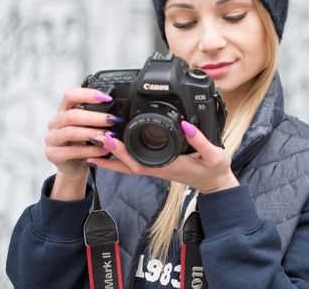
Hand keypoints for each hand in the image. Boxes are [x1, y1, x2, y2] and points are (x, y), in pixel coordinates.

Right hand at [44, 87, 120, 198]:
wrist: (74, 165)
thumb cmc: (84, 142)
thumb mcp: (90, 126)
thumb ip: (97, 116)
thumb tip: (117, 112)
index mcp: (64, 110)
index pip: (70, 95)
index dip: (88, 94)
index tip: (107, 99)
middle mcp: (55, 122)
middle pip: (72, 115)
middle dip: (95, 117)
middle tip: (113, 120)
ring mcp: (52, 138)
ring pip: (70, 132)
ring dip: (92, 133)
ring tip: (108, 136)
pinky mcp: (53, 154)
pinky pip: (72, 151)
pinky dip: (90, 150)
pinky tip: (103, 150)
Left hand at [87, 121, 238, 193]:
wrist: (216, 183)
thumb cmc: (214, 170)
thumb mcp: (213, 155)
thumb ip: (201, 140)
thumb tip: (185, 124)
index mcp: (167, 166)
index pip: (138, 162)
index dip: (121, 152)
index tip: (108, 139)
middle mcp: (157, 168)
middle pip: (126, 163)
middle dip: (109, 151)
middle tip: (92, 136)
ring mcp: (156, 167)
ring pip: (127, 164)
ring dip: (110, 155)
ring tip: (93, 143)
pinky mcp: (157, 165)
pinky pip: (134, 162)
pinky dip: (120, 157)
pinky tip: (111, 150)